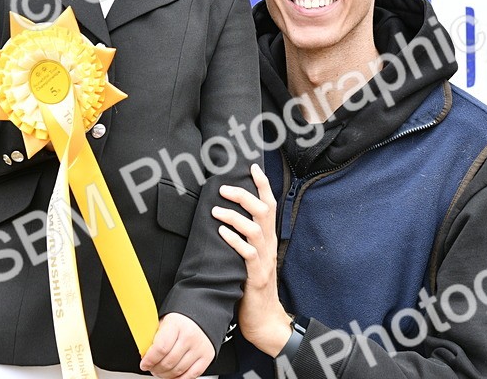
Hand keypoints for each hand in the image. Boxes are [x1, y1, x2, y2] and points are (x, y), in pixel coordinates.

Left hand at [140, 312, 213, 378]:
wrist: (202, 317)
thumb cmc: (180, 321)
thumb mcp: (164, 323)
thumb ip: (154, 338)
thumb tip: (144, 354)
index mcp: (176, 324)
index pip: (160, 348)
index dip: (150, 360)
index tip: (144, 364)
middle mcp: (189, 336)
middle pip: (168, 362)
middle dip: (156, 369)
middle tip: (152, 368)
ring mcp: (199, 348)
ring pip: (178, 371)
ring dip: (166, 375)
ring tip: (160, 371)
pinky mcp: (206, 357)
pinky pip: (190, 375)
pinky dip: (179, 378)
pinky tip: (173, 375)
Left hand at [213, 162, 291, 357]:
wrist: (264, 320)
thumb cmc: (252, 287)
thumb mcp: (251, 258)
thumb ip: (245, 239)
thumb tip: (225, 217)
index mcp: (268, 239)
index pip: (270, 205)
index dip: (262, 186)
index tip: (252, 167)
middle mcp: (269, 246)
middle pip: (263, 211)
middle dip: (244, 195)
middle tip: (223, 188)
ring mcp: (264, 261)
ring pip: (255, 229)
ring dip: (235, 217)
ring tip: (216, 211)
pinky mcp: (256, 276)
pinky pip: (247, 254)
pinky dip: (234, 240)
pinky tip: (221, 233)